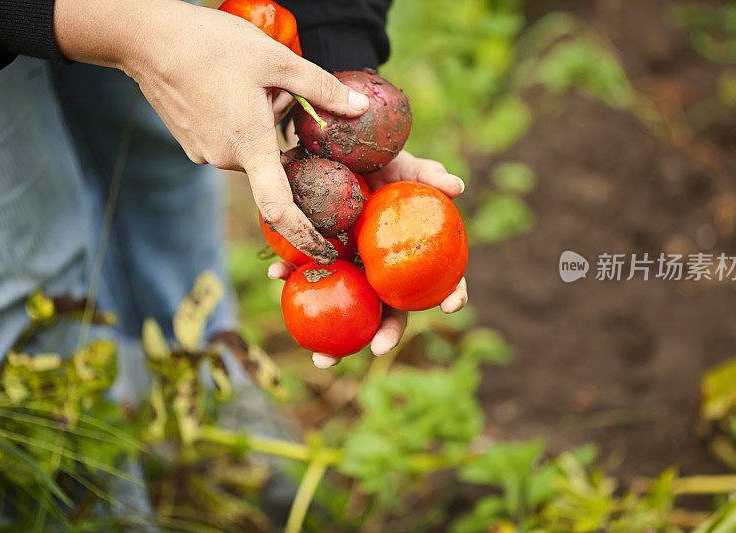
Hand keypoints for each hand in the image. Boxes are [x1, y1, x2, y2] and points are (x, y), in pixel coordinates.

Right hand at [54, 0, 368, 264]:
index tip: (326, 252)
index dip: (305, 235)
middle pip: (274, 164)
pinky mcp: (193, 146)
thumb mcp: (276, 58)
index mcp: (249, 145)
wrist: (146, 38)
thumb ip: (322, 88)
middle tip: (276, 92)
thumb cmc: (211, 44)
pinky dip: (240, 125)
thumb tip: (360, 109)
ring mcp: (205, 155)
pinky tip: (229, 89)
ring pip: (252, 151)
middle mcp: (226, 160)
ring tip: (248, 84)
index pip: (279, 208)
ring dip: (262, 127)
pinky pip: (231, 144)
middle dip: (285, 138)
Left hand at [267, 150, 468, 367]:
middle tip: (374, 349)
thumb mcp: (407, 167)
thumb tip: (458, 186)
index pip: (439, 281)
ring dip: (332, 338)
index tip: (449, 307)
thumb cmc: (385, 164)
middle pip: (389, 311)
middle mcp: (383, 272)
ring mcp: (351, 269)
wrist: (342, 152)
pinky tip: (276, 274)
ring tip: (320, 356)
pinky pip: (306, 272)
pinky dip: (290, 274)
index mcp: (412, 259)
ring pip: (345, 307)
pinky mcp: (320, 258)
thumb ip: (431, 175)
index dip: (451, 295)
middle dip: (384, 337)